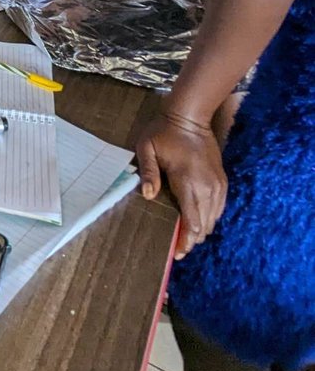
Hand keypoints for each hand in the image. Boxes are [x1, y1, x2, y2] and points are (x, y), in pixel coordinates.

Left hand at [135, 110, 227, 258]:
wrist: (190, 116)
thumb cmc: (164, 131)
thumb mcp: (147, 147)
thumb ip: (148, 172)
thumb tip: (149, 196)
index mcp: (188, 181)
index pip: (192, 221)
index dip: (185, 242)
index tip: (177, 254)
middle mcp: (207, 187)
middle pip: (204, 226)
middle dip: (192, 240)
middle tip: (178, 248)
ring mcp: (218, 185)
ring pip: (213, 220)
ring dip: (200, 230)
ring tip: (185, 237)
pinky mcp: (223, 182)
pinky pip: (219, 209)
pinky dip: (209, 218)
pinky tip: (197, 221)